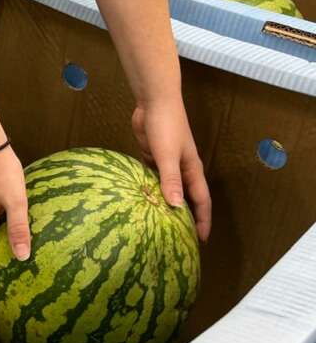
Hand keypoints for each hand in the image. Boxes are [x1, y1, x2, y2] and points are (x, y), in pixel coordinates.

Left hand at [132, 99, 211, 241]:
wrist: (154, 102)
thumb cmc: (166, 127)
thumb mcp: (168, 155)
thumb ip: (171, 180)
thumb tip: (176, 206)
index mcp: (192, 170)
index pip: (201, 201)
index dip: (202, 221)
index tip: (201, 241)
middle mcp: (182, 170)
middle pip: (186, 198)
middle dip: (185, 217)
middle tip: (178, 238)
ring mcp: (167, 164)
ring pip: (168, 190)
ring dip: (165, 204)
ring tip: (158, 224)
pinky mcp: (151, 157)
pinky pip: (152, 179)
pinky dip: (149, 190)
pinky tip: (140, 201)